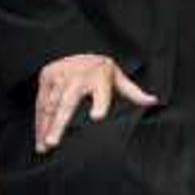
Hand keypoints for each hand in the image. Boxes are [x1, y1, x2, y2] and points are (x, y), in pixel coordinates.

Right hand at [31, 52, 158, 151]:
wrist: (78, 47)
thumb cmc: (101, 70)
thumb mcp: (118, 78)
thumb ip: (133, 93)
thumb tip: (154, 101)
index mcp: (100, 76)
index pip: (101, 91)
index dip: (100, 103)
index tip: (97, 117)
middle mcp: (78, 76)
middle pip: (68, 102)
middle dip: (60, 122)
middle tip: (54, 142)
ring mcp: (60, 75)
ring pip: (50, 105)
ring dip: (45, 127)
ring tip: (44, 147)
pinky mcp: (46, 77)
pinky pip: (40, 103)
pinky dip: (39, 122)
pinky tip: (39, 138)